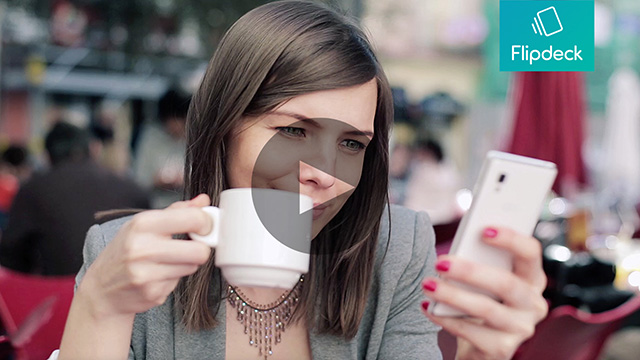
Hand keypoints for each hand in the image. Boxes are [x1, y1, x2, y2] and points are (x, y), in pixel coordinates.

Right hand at [77, 194, 212, 318]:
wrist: (101, 289)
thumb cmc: (126, 250)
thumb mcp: (144, 224)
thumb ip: (177, 211)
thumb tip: (204, 201)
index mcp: (143, 223)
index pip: (194, 219)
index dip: (207, 224)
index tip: (204, 227)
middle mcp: (142, 248)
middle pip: (200, 250)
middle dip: (201, 249)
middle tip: (192, 247)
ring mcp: (146, 273)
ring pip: (192, 266)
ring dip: (187, 264)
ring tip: (169, 261)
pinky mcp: (151, 293)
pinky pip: (179, 282)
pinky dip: (173, 278)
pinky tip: (158, 276)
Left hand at [421, 227, 547, 359]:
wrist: (479, 345)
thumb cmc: (480, 299)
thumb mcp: (484, 279)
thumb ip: (479, 261)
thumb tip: (455, 251)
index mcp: (531, 278)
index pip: (530, 253)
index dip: (511, 239)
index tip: (483, 229)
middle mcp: (533, 303)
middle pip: (506, 283)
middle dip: (470, 271)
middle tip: (440, 262)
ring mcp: (521, 328)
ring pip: (486, 309)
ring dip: (452, 295)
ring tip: (427, 284)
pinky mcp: (502, 349)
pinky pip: (471, 332)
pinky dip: (446, 319)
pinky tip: (427, 308)